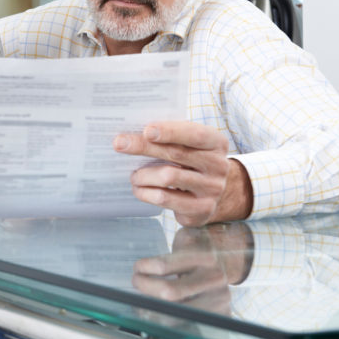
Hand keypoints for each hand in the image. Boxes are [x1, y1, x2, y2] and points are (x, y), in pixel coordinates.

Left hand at [114, 121, 251, 226]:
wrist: (214, 193)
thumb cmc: (193, 162)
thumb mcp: (190, 145)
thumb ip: (171, 137)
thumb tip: (133, 134)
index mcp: (216, 143)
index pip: (195, 134)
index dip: (171, 131)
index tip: (146, 130)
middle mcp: (218, 166)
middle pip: (176, 154)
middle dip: (144, 147)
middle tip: (119, 144)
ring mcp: (212, 189)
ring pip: (168, 177)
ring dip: (143, 174)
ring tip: (133, 175)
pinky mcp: (201, 209)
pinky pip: (165, 199)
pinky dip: (146, 193)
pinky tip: (139, 189)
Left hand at [131, 223, 253, 314]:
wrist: (230, 259)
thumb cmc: (201, 249)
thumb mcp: (188, 237)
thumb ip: (172, 245)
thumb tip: (147, 264)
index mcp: (205, 257)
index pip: (165, 265)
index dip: (145, 268)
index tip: (137, 268)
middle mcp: (215, 279)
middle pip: (169, 292)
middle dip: (146, 287)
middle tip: (138, 281)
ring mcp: (220, 300)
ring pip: (177, 312)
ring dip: (154, 307)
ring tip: (144, 300)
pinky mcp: (221, 315)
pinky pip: (190, 324)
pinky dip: (171, 320)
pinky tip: (160, 313)